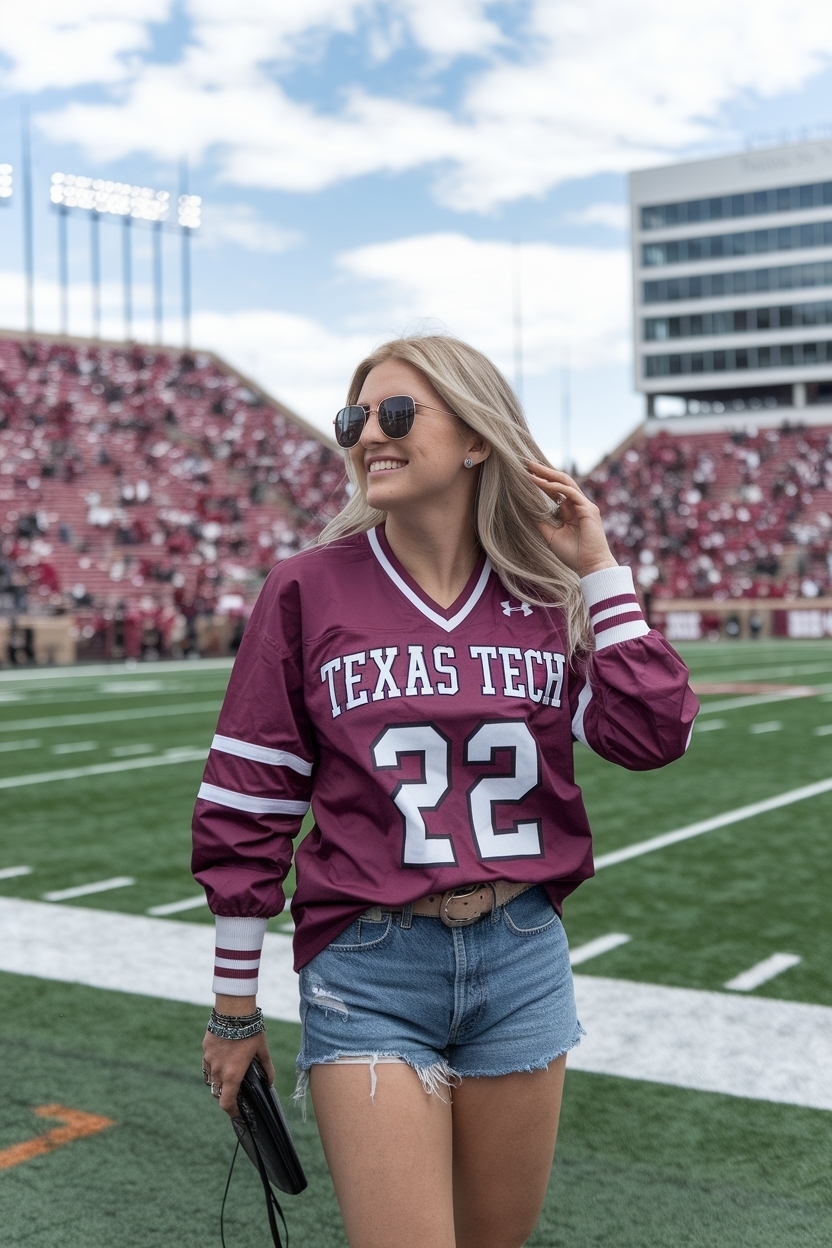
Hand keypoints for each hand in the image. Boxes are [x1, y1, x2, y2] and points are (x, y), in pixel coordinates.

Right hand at [202, 1028, 275, 1117]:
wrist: (234, 1012)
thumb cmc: (251, 1032)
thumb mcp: (263, 1051)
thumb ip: (267, 1069)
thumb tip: (270, 1082)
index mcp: (232, 1075)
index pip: (226, 1103)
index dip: (232, 1112)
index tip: (237, 1113)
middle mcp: (218, 1071)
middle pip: (217, 1093)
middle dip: (225, 1096)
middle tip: (235, 1092)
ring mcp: (209, 1060)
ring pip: (210, 1079)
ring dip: (217, 1082)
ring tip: (227, 1076)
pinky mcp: (205, 1049)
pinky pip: (206, 1065)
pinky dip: (212, 1068)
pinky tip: (221, 1060)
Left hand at [527, 462, 617, 578]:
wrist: (591, 566)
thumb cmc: (573, 555)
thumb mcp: (551, 536)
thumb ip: (542, 522)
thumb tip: (528, 511)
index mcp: (571, 510)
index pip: (556, 490)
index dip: (542, 481)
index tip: (527, 474)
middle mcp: (579, 505)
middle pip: (561, 482)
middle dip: (544, 472)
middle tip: (527, 464)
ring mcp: (585, 506)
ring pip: (566, 483)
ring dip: (548, 475)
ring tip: (532, 470)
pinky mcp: (588, 510)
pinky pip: (571, 493)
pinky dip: (556, 487)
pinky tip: (542, 484)